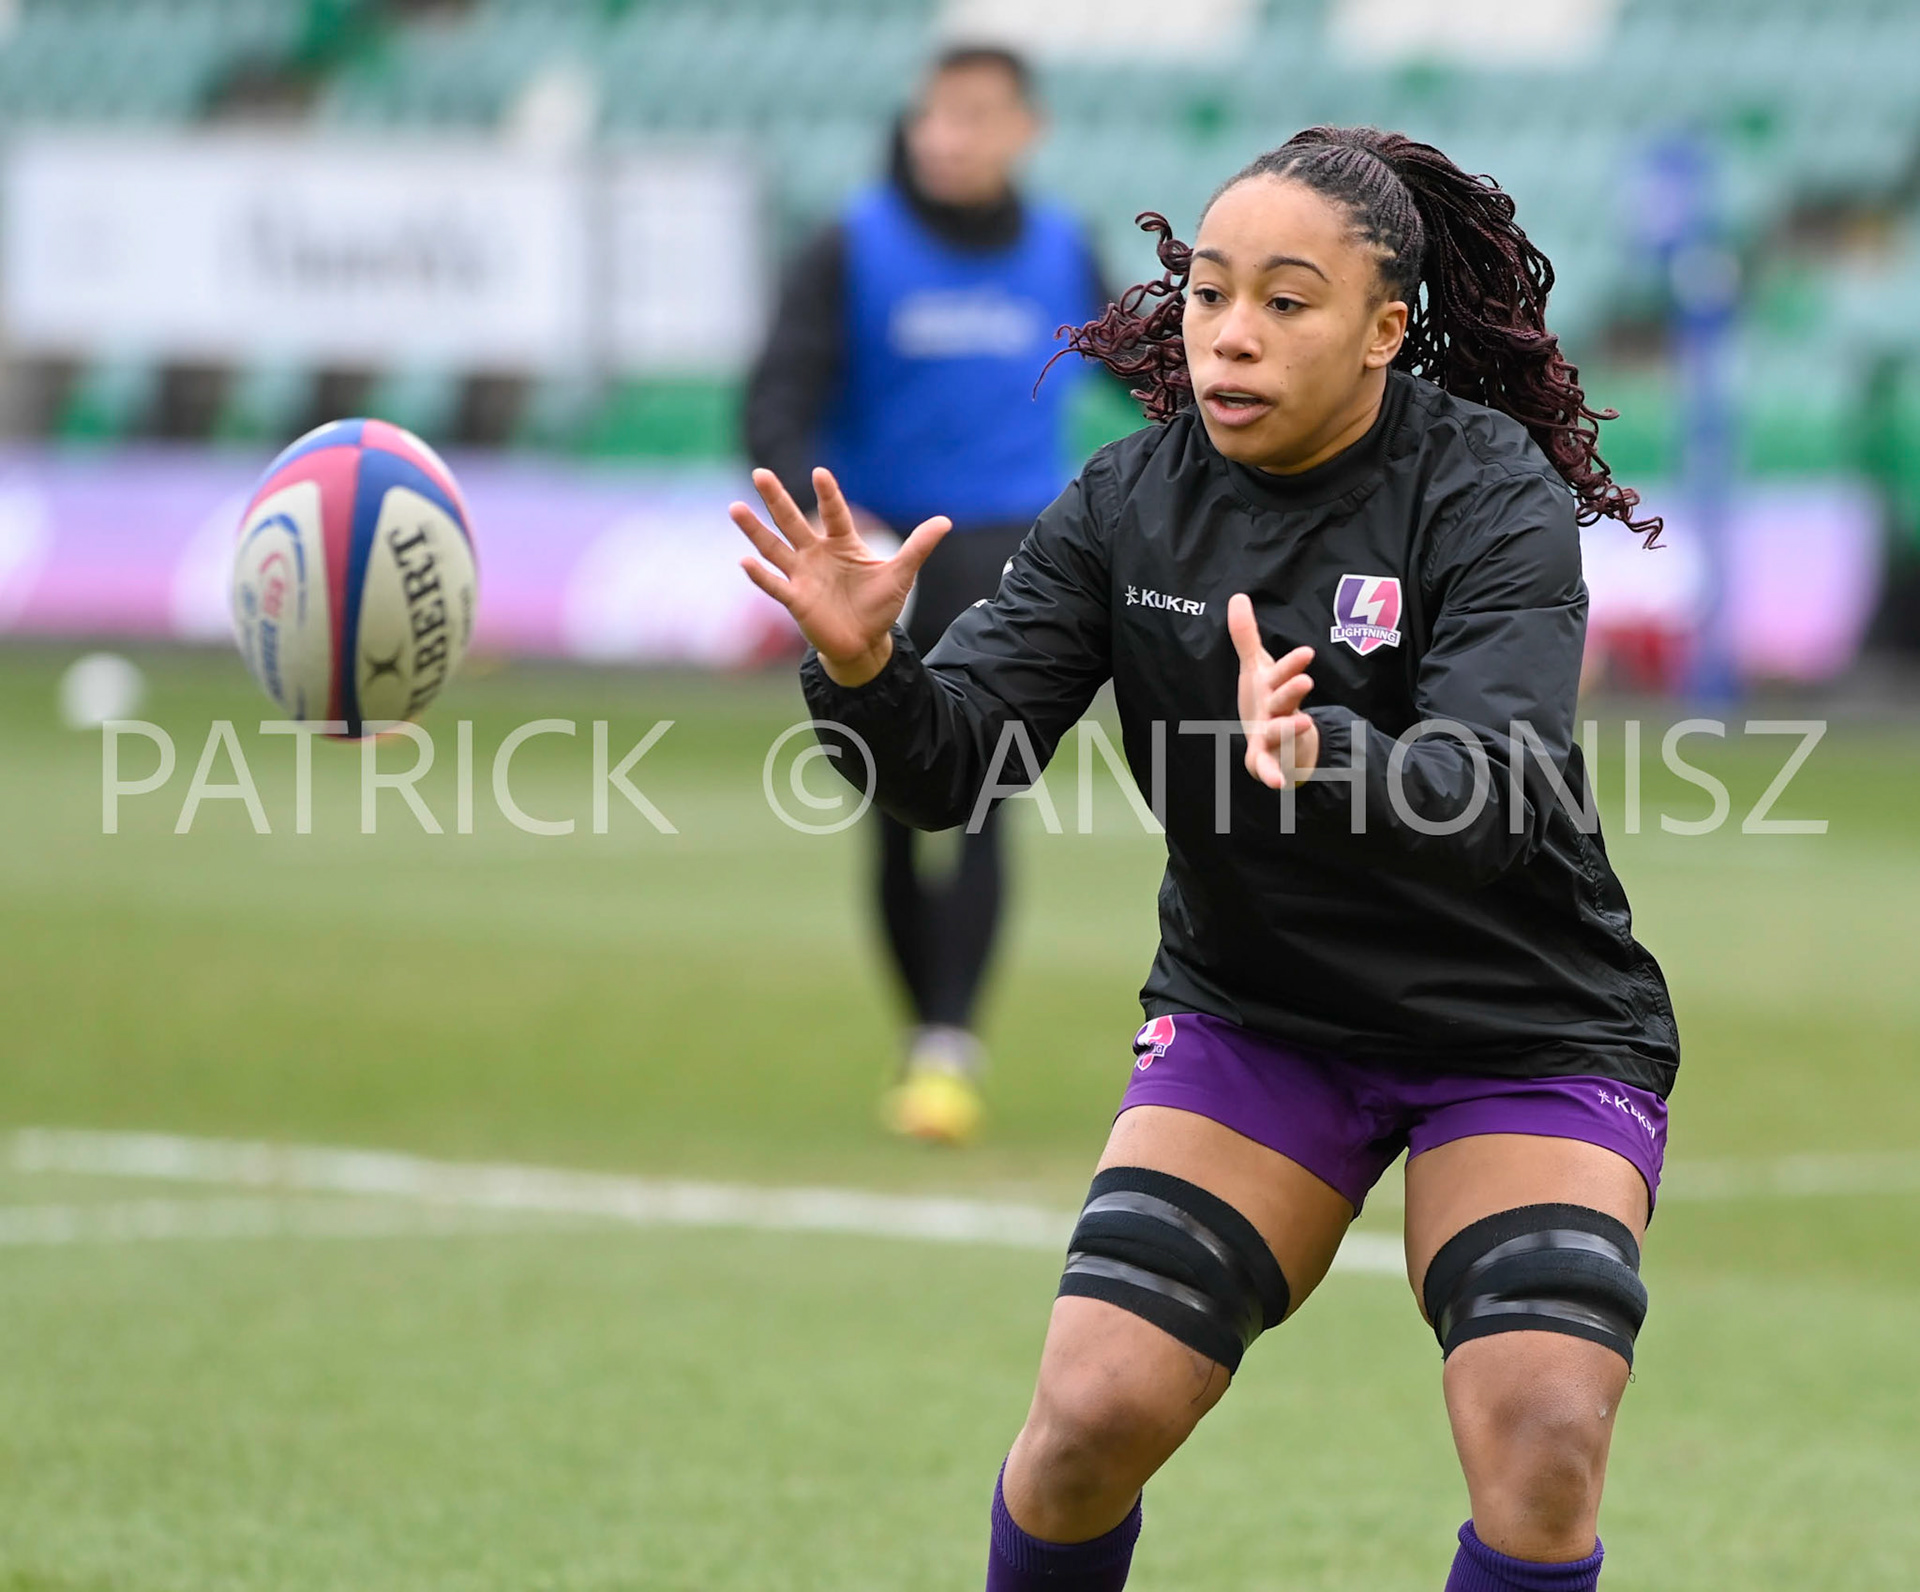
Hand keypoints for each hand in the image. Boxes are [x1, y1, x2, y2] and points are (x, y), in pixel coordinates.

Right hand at [731, 467, 949, 685]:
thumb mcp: (901, 574)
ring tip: (736, 507)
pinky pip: (775, 584)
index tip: (820, 473)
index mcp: (842, 543)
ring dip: (755, 530)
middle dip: (776, 498)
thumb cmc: (879, 605)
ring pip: (774, 547)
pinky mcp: (796, 600)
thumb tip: (945, 521)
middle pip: (793, 521)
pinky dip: (760, 575)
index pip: (834, 513)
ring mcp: (802, 575)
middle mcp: (816, 554)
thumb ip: (918, 546)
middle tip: (759, 472)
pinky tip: (746, 561)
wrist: (865, 642)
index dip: (828, 494)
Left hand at [1227, 593, 1318, 789]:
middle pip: (1285, 699)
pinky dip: (1272, 774)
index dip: (1293, 664)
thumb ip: (1246, 636)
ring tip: (1301, 722)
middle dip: (1293, 689)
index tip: (1306, 653)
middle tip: (1305, 681)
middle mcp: (1279, 711)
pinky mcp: (1265, 758)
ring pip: (1280, 731)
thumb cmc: (1268, 700)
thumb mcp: (1255, 667)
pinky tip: (1275, 784)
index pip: (1283, 672)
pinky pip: (1267, 766)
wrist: (1280, 742)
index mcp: (1275, 688)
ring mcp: (1274, 736)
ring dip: (1288, 728)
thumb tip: (1238, 596)